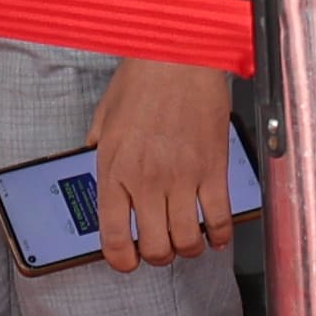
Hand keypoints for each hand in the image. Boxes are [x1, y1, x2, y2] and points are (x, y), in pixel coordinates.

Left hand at [86, 51, 244, 269]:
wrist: (180, 53)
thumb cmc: (143, 77)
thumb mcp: (105, 115)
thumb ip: (98, 148)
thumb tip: (96, 167)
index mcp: (114, 170)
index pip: (113, 236)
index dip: (121, 261)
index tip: (128, 262)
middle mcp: (147, 180)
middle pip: (155, 247)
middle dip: (158, 256)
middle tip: (161, 248)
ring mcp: (183, 177)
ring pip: (187, 240)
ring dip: (188, 249)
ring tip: (188, 241)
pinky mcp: (213, 168)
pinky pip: (219, 217)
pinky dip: (220, 235)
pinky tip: (217, 234)